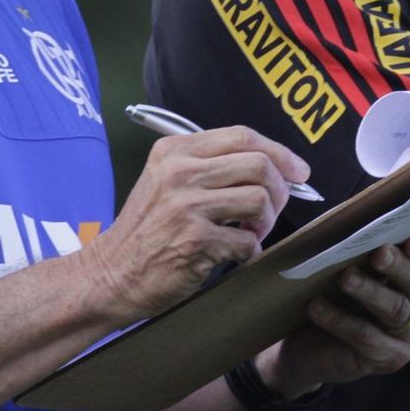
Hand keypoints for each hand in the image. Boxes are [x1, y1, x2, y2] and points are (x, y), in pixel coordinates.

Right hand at [81, 126, 311, 321]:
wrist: (110, 275)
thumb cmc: (146, 231)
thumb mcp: (166, 181)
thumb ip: (210, 167)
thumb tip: (274, 167)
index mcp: (174, 150)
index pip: (242, 136)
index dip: (280, 152)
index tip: (299, 171)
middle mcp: (179, 172)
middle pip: (259, 164)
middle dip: (281, 189)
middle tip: (274, 209)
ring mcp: (186, 206)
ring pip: (259, 199)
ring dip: (266, 222)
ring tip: (250, 233)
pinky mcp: (195, 241)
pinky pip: (248, 241)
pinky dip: (249, 251)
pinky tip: (233, 254)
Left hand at [260, 233, 409, 395]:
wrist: (310, 343)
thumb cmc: (334, 291)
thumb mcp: (349, 264)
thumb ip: (362, 245)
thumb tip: (355, 221)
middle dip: (400, 266)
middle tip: (378, 254)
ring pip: (396, 310)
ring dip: (369, 291)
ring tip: (344, 278)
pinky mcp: (390, 359)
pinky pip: (366, 336)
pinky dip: (339, 319)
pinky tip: (315, 306)